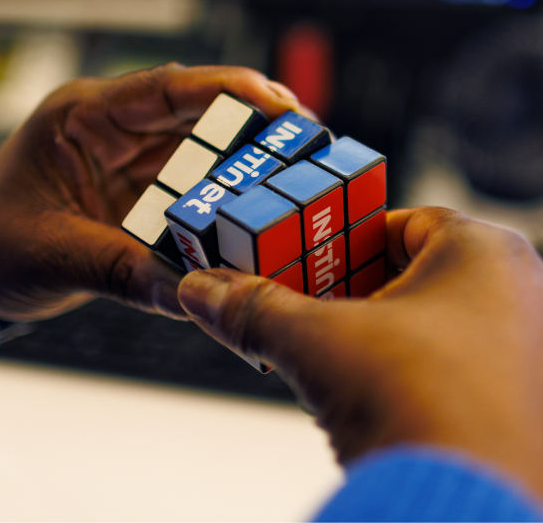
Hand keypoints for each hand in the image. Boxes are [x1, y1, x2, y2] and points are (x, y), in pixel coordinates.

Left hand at [0, 63, 298, 320]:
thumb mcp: (54, 255)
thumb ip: (125, 272)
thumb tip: (193, 295)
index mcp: (83, 117)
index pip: (166, 88)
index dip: (231, 89)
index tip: (284, 105)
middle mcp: (115, 130)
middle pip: (199, 112)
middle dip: (255, 123)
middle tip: (309, 143)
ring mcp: (132, 161)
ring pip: (204, 148)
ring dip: (248, 160)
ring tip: (297, 175)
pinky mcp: (143, 192)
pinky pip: (196, 186)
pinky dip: (228, 197)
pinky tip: (258, 209)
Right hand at [178, 207, 542, 497]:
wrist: (463, 515)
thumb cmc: (422, 406)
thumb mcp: (317, 340)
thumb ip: (254, 308)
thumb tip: (202, 290)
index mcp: (482, 252)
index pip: (393, 221)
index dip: (338, 236)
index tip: (301, 252)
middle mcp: (513, 291)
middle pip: (406, 271)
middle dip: (346, 287)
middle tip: (301, 299)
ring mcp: (520, 345)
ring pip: (424, 318)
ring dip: (370, 330)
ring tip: (325, 347)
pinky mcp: (512, 396)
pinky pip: (443, 359)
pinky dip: (398, 365)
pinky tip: (363, 390)